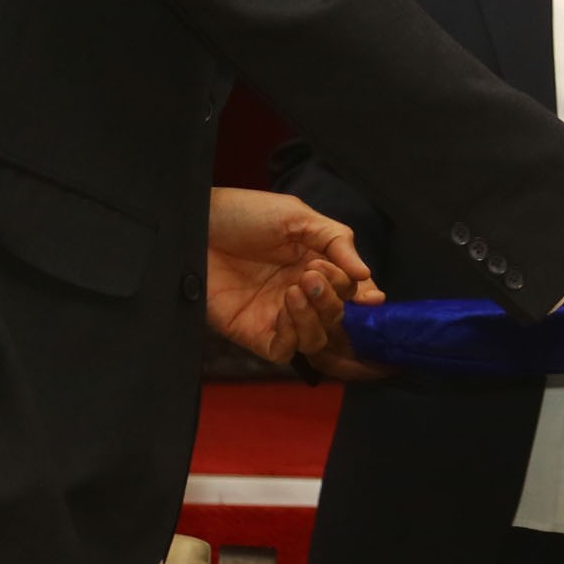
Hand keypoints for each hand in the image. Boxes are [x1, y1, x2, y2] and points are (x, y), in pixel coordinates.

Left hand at [205, 188, 383, 367]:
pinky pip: (284, 350)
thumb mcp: (297, 217)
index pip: (350, 293)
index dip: (360, 294)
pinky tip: (286, 306)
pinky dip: (294, 334)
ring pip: (315, 339)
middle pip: (335, 317)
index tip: (358, 286)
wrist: (198, 224)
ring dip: (315, 318)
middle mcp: (299, 293)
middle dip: (332, 299)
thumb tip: (366, 275)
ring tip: (296, 288)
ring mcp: (277, 315)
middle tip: (312, 275)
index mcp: (315, 266)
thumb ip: (336, 241)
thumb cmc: (244, 214)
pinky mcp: (253, 332)